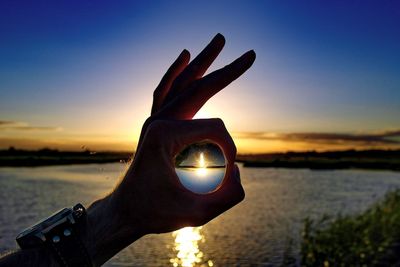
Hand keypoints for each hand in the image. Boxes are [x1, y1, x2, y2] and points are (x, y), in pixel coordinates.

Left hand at [86, 34, 255, 265]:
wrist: (125, 211)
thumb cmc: (155, 213)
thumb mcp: (196, 214)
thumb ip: (228, 195)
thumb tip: (240, 171)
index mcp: (165, 135)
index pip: (214, 126)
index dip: (230, 146)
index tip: (230, 171)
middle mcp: (157, 120)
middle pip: (199, 88)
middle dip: (227, 72)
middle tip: (250, 54)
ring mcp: (154, 119)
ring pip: (182, 83)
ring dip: (203, 63)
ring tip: (219, 41)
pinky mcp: (156, 123)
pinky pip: (166, 91)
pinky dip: (177, 73)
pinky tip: (184, 57)